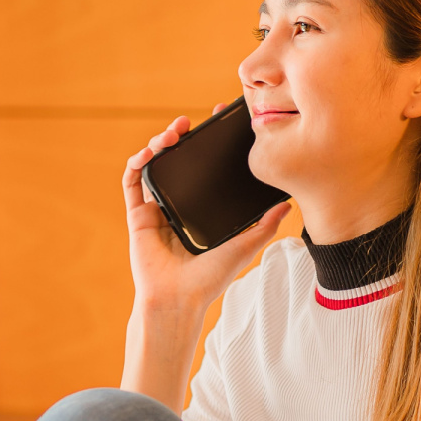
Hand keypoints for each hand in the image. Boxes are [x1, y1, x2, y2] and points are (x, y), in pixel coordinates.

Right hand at [124, 108, 289, 316]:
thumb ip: (265, 225)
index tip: (219, 121)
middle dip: (182, 136)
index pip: (205, 167)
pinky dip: (138, 163)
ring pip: (154, 165)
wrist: (179, 298)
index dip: (210, 142)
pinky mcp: (138, 215)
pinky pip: (132, 182)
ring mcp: (157, 208)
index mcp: (201, 207)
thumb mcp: (244, 246)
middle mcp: (178, 204)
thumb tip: (288, 204)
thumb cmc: (209, 279)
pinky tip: (150, 152)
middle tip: (193, 122)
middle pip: (178, 160)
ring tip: (172, 133)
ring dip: (159, 143)